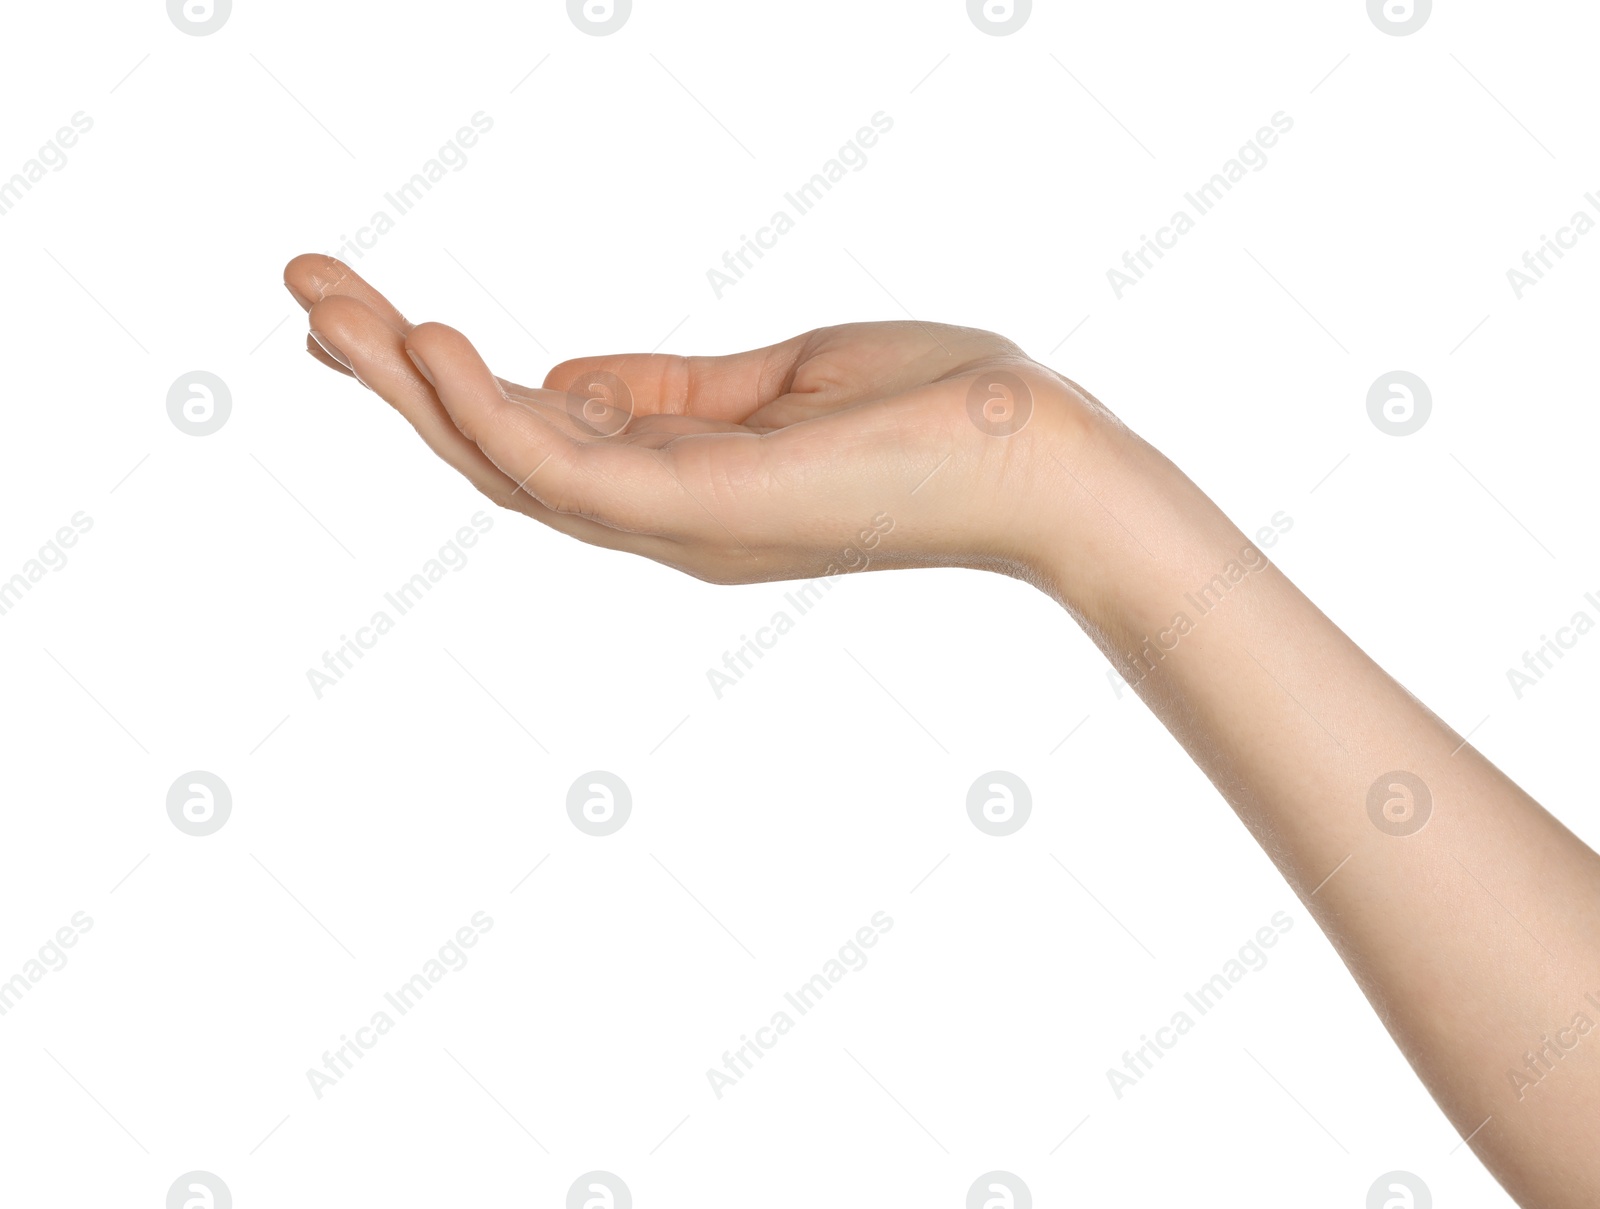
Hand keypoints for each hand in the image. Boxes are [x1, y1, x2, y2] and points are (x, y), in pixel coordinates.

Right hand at [283, 254, 1125, 586]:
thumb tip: (563, 379)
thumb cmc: (934, 410)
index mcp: (681, 485)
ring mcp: (682, 524)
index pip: (538, 437)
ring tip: (328, 308)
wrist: (1045, 456)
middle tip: (307, 295)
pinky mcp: (710, 511)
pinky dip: (490, 413)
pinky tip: (427, 343)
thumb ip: (666, 389)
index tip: (371, 316)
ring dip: (410, 390)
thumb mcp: (774, 382)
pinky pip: (572, 469)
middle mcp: (664, 520)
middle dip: (395, 381)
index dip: (445, 385)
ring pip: (510, 467)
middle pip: (498, 455)